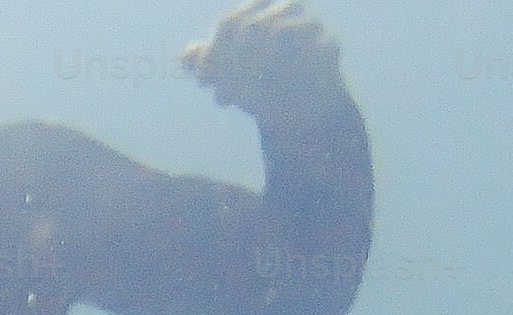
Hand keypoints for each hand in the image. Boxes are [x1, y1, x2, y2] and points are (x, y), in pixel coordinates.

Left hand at [183, 2, 346, 125]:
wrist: (300, 106)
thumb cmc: (259, 82)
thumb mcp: (227, 75)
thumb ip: (206, 62)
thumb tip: (184, 58)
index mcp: (257, 7)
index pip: (229, 24)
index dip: (213, 54)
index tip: (203, 82)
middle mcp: (286, 6)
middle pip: (250, 28)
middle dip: (230, 67)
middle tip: (221, 98)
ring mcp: (310, 22)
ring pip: (276, 35)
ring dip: (254, 71)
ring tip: (242, 102)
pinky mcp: (329, 45)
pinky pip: (304, 57)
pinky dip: (285, 78)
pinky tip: (270, 102)